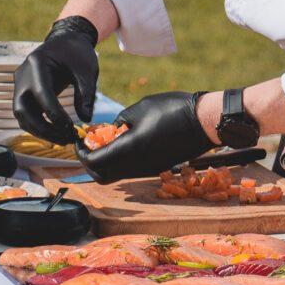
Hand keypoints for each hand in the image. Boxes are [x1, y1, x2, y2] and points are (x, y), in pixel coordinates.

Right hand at [13, 16, 99, 144]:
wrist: (66, 42)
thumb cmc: (76, 53)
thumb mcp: (86, 70)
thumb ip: (86, 93)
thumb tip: (85, 118)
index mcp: (37, 63)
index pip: (41, 93)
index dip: (54, 114)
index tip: (70, 127)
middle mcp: (23, 75)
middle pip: (23, 109)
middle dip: (43, 128)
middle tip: (66, 138)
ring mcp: (20, 85)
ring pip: (21, 116)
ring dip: (40, 131)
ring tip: (64, 138)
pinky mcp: (24, 94)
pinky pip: (26, 114)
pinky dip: (39, 126)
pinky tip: (57, 133)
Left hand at [79, 90, 216, 180]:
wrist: (204, 122)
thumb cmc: (172, 109)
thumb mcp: (139, 108)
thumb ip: (120, 122)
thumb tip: (112, 131)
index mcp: (127, 151)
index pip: (93, 162)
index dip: (81, 153)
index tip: (80, 140)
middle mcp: (135, 166)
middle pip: (103, 176)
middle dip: (92, 162)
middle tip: (91, 144)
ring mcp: (147, 169)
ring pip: (118, 174)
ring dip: (108, 161)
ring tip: (109, 139)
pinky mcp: (157, 167)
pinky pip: (132, 170)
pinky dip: (122, 160)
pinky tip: (127, 140)